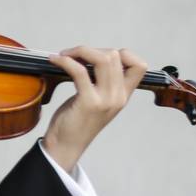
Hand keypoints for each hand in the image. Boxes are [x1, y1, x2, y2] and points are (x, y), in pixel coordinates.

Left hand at [43, 46, 148, 170]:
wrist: (66, 146)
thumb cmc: (77, 121)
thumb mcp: (98, 100)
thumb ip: (101, 82)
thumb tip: (89, 57)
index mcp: (123, 95)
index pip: (140, 66)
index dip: (123, 54)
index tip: (99, 57)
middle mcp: (118, 96)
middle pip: (115, 56)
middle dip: (91, 50)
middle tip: (72, 55)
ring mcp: (105, 99)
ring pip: (102, 59)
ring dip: (80, 51)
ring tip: (64, 55)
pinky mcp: (88, 102)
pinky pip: (80, 71)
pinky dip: (66, 61)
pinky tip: (55, 60)